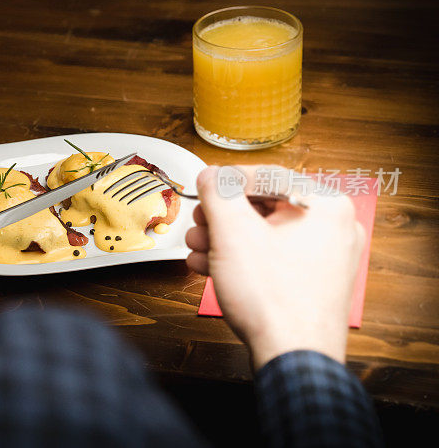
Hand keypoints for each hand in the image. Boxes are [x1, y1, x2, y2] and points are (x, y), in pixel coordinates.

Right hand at [185, 165, 364, 370]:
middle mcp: (333, 228)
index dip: (227, 182)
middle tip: (199, 223)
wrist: (293, 357)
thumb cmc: (273, 298)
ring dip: (225, 240)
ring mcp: (327, 258)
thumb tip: (211, 175)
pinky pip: (274, 257)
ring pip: (265, 234)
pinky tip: (213, 268)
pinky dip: (243, 259)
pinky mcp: (314, 282)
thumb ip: (218, 193)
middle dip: (222, 218)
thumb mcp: (232, 232)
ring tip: (199, 250)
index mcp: (325, 205)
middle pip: (264, 206)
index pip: (267, 174)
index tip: (204, 189)